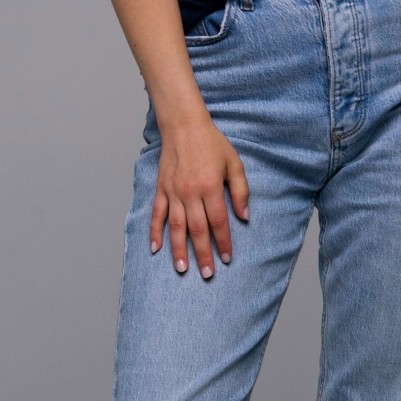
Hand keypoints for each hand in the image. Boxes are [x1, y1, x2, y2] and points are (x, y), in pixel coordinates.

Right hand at [150, 113, 249, 277]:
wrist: (184, 126)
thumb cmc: (212, 144)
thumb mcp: (234, 163)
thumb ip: (240, 190)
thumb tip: (244, 216)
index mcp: (210, 187)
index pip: (218, 222)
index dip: (223, 242)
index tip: (226, 258)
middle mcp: (190, 192)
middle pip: (197, 230)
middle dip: (202, 254)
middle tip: (207, 274)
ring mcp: (173, 192)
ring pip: (176, 227)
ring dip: (179, 249)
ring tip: (182, 269)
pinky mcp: (161, 189)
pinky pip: (157, 214)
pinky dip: (155, 232)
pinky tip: (156, 249)